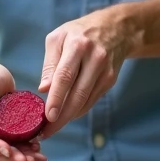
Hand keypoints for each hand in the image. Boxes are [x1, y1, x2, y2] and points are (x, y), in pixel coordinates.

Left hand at [38, 7, 137, 138]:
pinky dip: (78, 110)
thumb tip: (43, 89)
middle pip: (77, 94)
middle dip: (61, 117)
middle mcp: (95, 59)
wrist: (116, 28)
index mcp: (78, 45)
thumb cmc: (79, 32)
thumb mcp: (58, 38)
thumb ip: (50, 64)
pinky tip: (66, 116)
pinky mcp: (110, 80)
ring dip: (69, 117)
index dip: (56, 99)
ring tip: (52, 128)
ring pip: (85, 101)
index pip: (65, 77)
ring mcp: (105, 71)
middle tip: (46, 132)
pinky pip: (91, 100)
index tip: (46, 117)